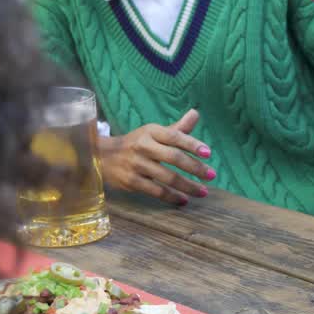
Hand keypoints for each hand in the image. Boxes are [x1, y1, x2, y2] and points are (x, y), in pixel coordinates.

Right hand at [98, 109, 213, 205]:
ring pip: (167, 177)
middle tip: (212, 175)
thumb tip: (196, 113)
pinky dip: (172, 197)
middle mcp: (143, 146)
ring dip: (188, 186)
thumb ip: (177, 128)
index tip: (208, 153)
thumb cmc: (137, 143)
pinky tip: (184, 200)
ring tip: (202, 192)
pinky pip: (156, 191)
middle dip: (195, 167)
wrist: (102, 156)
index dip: (192, 144)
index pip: (175, 136)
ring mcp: (137, 165)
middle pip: (173, 157)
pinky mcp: (131, 181)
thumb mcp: (154, 132)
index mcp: (151, 131)